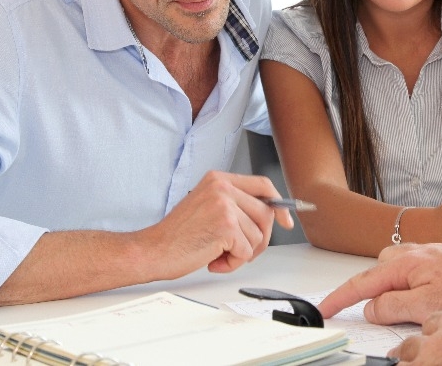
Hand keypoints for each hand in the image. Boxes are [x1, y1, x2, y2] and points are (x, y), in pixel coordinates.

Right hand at [146, 171, 293, 277]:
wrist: (154, 250)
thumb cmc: (179, 235)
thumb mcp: (208, 208)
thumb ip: (235, 206)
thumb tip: (270, 217)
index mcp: (218, 179)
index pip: (263, 185)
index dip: (279, 204)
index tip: (286, 221)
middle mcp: (222, 187)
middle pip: (266, 214)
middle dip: (259, 239)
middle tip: (239, 251)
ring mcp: (224, 205)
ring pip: (258, 236)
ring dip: (242, 254)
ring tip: (218, 254)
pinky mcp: (226, 226)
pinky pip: (247, 250)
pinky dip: (233, 263)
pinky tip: (214, 260)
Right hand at [317, 243, 441, 323]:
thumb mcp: (429, 305)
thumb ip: (393, 305)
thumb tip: (372, 308)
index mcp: (406, 262)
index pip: (361, 283)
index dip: (340, 299)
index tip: (324, 310)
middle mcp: (415, 253)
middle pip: (378, 277)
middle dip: (375, 297)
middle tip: (380, 319)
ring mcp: (429, 256)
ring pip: (400, 279)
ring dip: (400, 297)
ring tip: (417, 314)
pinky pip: (417, 279)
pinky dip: (416, 293)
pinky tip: (433, 303)